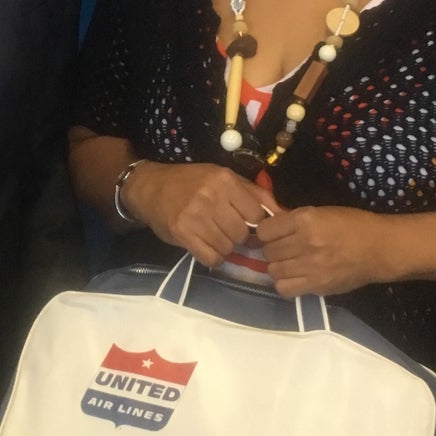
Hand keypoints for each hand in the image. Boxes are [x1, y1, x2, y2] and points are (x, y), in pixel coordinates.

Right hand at [124, 161, 273, 268]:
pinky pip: (211, 258)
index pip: (257, 215)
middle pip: (243, 234)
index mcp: (225, 181)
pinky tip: (206, 246)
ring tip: (214, 237)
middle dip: (239, 237)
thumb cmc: (191, 182)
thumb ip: (253, 193)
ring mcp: (196, 216)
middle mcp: (211, 197)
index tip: (246, 224)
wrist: (151, 187)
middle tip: (226, 231)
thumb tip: (284, 213)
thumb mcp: (223, 177)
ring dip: (225, 248)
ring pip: (228, 248)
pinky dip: (212, 257)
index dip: (255, 224)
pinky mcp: (183, 233)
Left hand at [253, 206, 389, 296]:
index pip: (264, 230)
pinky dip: (285, 283)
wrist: (379, 249)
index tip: (274, 233)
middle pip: (268, 251)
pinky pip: (284, 288)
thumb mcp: (321, 212)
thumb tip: (270, 226)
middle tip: (284, 248)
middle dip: (272, 248)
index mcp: (305, 220)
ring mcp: (311, 267)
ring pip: (272, 270)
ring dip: (278, 266)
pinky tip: (295, 276)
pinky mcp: (317, 286)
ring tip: (290, 262)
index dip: (267, 231)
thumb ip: (294, 220)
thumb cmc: (351, 225)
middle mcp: (305, 243)